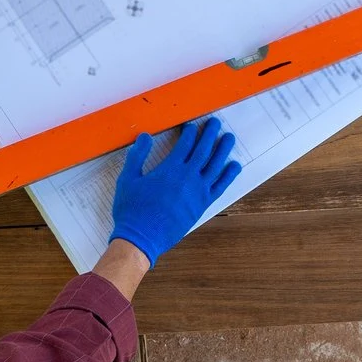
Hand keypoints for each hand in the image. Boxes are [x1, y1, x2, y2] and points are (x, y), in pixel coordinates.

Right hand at [109, 116, 240, 265]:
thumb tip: (144, 136)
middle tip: (215, 122)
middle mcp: (187, 177)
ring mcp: (198, 192)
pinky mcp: (202, 206)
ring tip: (229, 138)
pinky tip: (234, 166)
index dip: (190, 132)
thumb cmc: (132, 209)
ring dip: (223, 150)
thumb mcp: (127, 179)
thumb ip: (137, 156)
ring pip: (215, 166)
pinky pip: (220, 187)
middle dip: (210, 134)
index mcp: (170, 169)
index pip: (185, 144)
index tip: (192, 125)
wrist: (141, 238)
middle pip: (203, 150)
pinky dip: (228, 176)